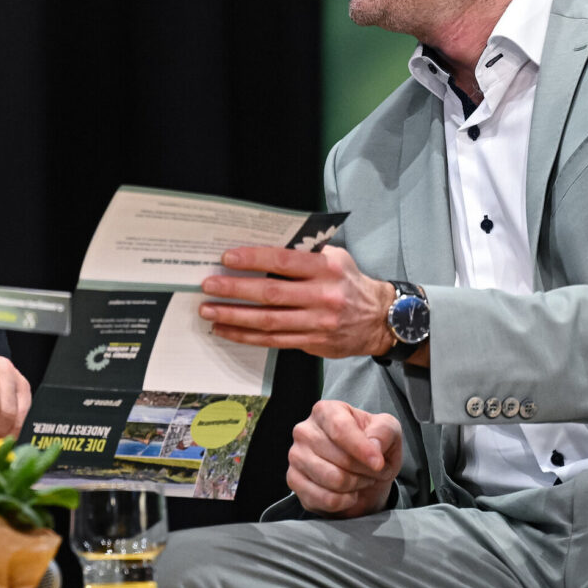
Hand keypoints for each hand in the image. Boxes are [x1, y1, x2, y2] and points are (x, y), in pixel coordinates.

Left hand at [198, 244, 412, 359]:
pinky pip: (272, 341)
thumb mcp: (335, 258)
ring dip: (234, 316)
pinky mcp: (311, 342)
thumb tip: (261, 244)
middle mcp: (322, 296)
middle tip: (208, 285)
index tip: (227, 258)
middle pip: (271, 293)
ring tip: (208, 310)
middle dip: (235, 289)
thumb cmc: (349, 282)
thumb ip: (304, 253)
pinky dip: (245, 336)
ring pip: (268, 321)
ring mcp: (317, 323)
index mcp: (327, 269)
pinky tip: (225, 330)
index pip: (284, 261)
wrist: (379, 319)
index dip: (254, 258)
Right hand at [288, 400, 404, 516]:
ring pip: (333, 480)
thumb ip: (384, 431)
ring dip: (357, 485)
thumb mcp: (388, 430)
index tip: (379, 464)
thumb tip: (373, 446)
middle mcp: (304, 431)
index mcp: (325, 411)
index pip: (340, 429)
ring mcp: (296, 456)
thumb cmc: (372, 445)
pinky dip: (345, 501)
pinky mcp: (294, 481)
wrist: (362, 472)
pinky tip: (349, 494)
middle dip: (366, 470)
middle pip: (340, 458)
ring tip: (362, 480)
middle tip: (374, 470)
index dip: (362, 449)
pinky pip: (325, 499)